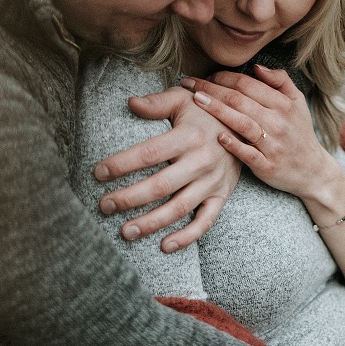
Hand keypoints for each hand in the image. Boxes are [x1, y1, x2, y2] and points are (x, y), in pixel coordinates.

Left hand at [93, 87, 240, 251]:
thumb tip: (130, 103)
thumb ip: (157, 102)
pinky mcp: (221, 197)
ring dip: (150, 223)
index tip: (99, 173)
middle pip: (159, 186)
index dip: (122, 164)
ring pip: (178, 209)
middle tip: (104, 206)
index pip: (148, 154)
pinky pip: (204, 223)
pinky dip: (186, 238)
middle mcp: (201, 162)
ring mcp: (212, 183)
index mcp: (189, 136)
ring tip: (125, 232)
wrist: (245, 126)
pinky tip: (164, 246)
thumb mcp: (183, 99)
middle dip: (128, 198)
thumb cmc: (207, 112)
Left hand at [181, 66, 339, 203]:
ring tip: (196, 100)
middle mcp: (278, 122)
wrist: (313, 171)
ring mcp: (272, 145)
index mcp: (282, 104)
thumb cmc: (299, 134)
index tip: (205, 75)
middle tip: (189, 83)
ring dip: (217, 110)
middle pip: (239, 100)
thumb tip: (257, 67)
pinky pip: (248, 154)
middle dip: (211, 89)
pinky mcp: (267, 166)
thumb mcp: (298, 102)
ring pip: (241, 123)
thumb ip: (280, 81)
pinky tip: (218, 136)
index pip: (247, 84)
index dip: (224, 76)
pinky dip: (234, 145)